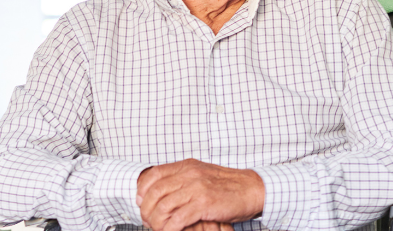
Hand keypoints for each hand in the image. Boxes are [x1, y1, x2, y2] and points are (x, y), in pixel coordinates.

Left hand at [136, 159, 264, 230]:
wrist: (252, 189)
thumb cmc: (227, 185)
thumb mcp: (201, 174)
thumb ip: (182, 178)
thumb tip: (159, 190)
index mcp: (187, 166)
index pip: (153, 174)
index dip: (142, 189)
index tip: (140, 201)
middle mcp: (189, 174)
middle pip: (155, 192)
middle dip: (146, 209)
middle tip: (146, 220)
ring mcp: (196, 188)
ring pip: (163, 206)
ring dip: (156, 221)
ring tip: (157, 228)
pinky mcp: (204, 204)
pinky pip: (178, 218)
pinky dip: (169, 228)